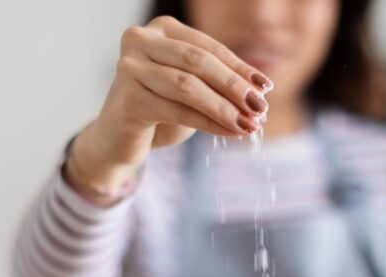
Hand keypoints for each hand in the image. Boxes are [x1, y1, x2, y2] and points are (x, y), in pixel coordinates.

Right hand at [66, 16, 271, 203]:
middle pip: (198, 62)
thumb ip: (219, 84)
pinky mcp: (127, 99)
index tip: (266, 87)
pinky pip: (178, 111)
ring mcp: (129, 68)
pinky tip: (230, 132)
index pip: (208, 47)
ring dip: (224, 108)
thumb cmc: (159, 109)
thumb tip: (259, 92)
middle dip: (234, 86)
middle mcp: (140, 41)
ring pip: (188, 86)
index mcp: (162, 29)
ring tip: (250, 124)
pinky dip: (209, 123)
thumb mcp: (193, 91)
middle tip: (261, 107)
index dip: (239, 67)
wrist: (119, 139)